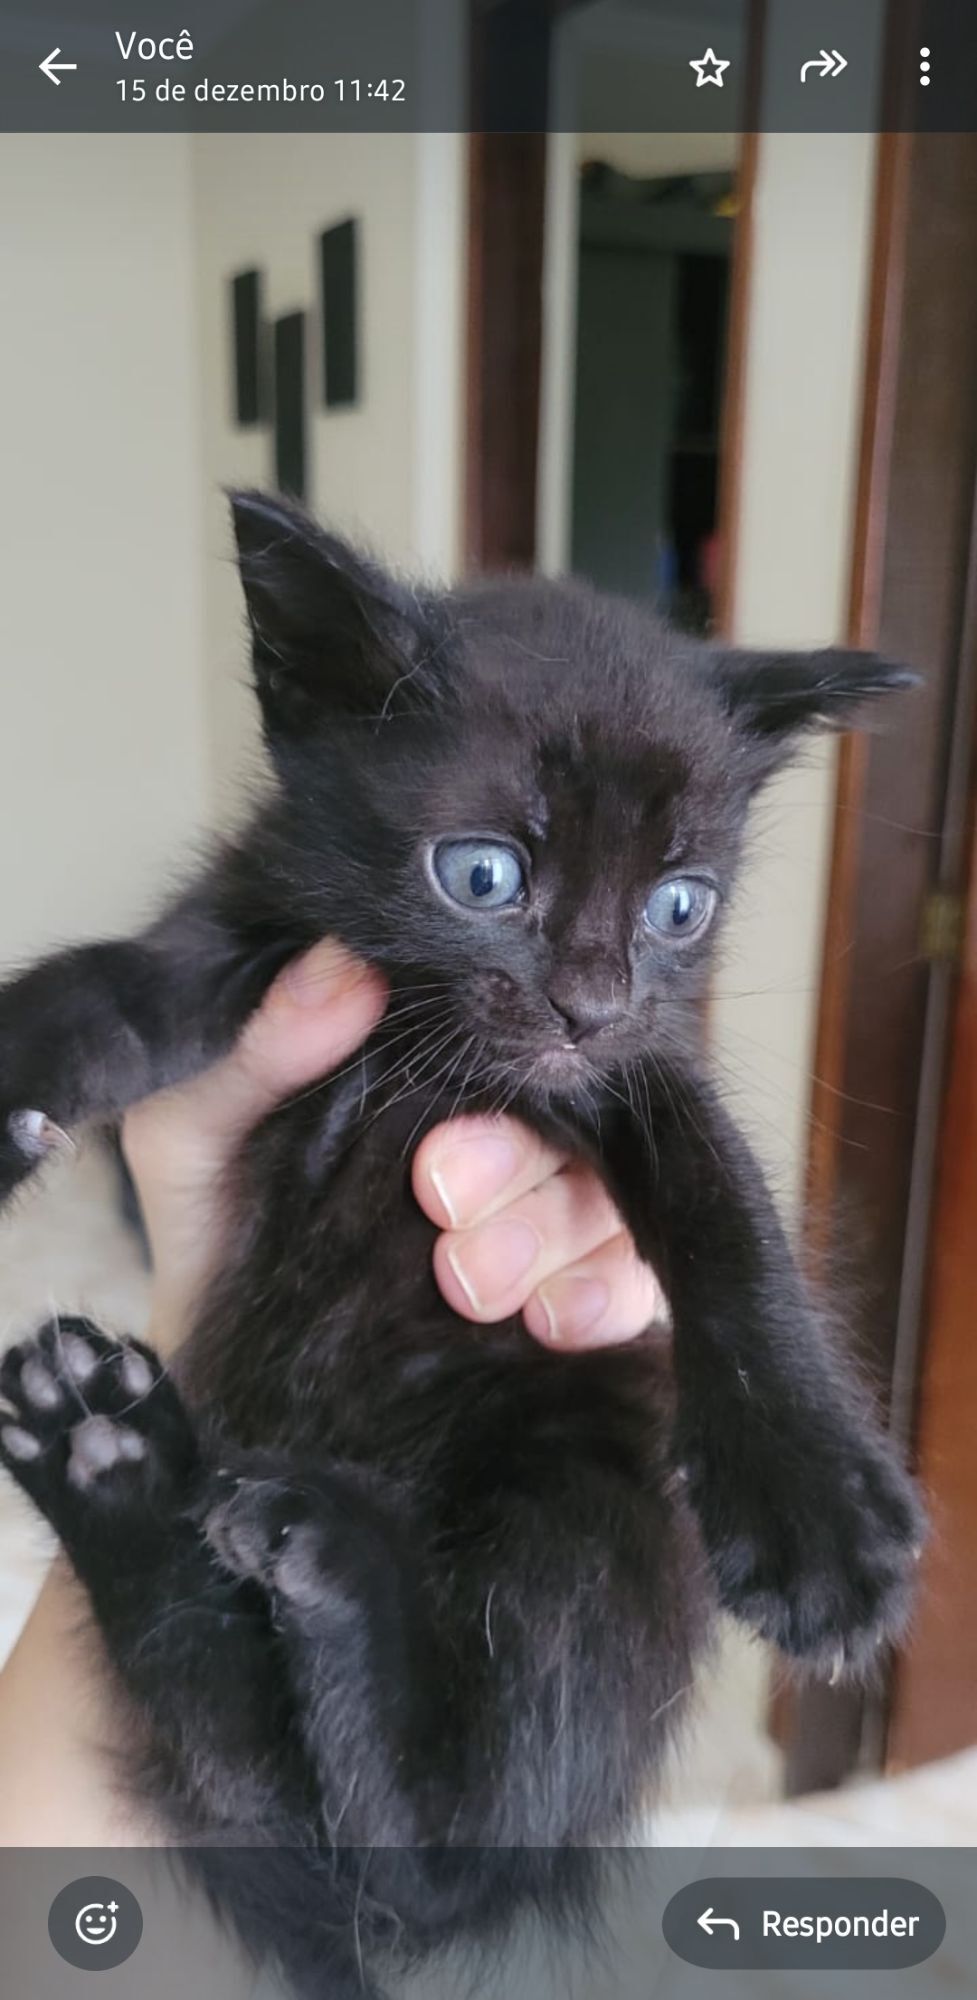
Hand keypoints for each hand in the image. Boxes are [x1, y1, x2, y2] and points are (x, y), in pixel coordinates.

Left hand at [122, 940, 664, 1355]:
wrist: (214, 1373)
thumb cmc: (213, 1230)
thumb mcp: (196, 1129)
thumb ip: (258, 1051)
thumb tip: (343, 967)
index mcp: (431, 1082)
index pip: (506, 1049)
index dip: (494, 1080)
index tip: (431, 1152)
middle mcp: (500, 1144)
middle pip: (571, 1128)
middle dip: (516, 1171)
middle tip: (441, 1202)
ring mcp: (542, 1228)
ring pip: (604, 1204)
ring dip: (551, 1237)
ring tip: (468, 1282)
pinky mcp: (570, 1311)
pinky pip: (632, 1289)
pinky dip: (604, 1298)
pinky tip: (550, 1321)